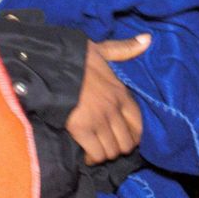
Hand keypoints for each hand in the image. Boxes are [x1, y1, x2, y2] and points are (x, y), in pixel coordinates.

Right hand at [66, 35, 149, 164]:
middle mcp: (114, 109)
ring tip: (97, 150)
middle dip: (118, 148)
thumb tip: (148, 39)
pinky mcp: (82, 130)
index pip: (139, 123)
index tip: (125, 137)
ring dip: (105, 154)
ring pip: (112, 151)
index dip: (135, 135)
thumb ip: (125, 49)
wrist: (50, 65)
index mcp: (121, 92)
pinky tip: (87, 155)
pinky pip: (96, 154)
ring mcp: (99, 121)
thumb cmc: (75, 58)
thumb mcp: (103, 49)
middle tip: (109, 145)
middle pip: (127, 142)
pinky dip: (92, 158)